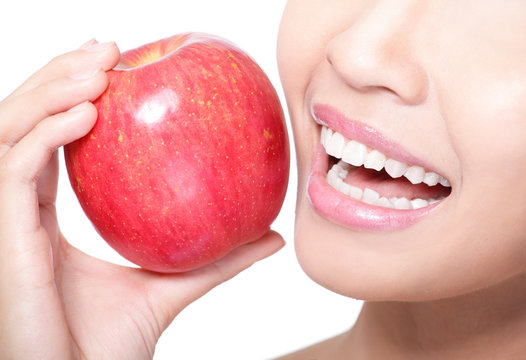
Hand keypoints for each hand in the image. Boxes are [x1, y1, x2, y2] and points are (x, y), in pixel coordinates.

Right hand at [0, 40, 284, 359]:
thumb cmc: (111, 343)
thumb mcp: (174, 285)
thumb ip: (219, 260)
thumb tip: (272, 235)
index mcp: (47, 212)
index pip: (51, 137)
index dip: (73, 96)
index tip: (115, 69)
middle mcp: (21, 207)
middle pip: (26, 119)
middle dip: (59, 76)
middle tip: (106, 49)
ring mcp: (7, 219)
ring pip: (11, 130)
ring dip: (51, 90)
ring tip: (98, 66)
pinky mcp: (4, 235)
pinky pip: (15, 167)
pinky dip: (47, 133)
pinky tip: (87, 115)